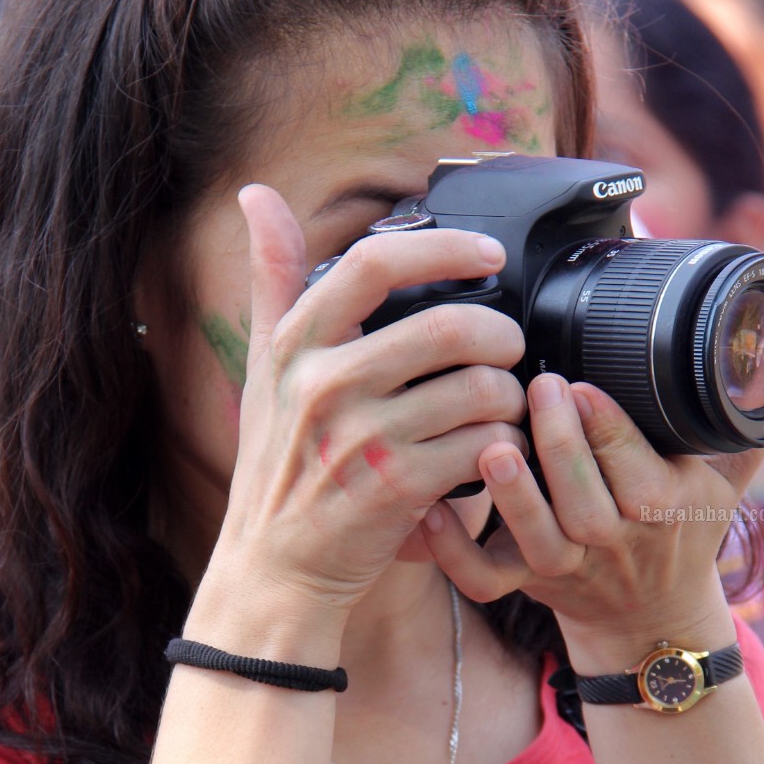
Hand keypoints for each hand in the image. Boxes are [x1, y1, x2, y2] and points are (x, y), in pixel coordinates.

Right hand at [207, 184, 526, 616]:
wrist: (277, 569)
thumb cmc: (279, 465)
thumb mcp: (264, 368)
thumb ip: (272, 279)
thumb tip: (255, 194)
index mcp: (296, 345)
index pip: (374, 265)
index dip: (445, 250)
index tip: (489, 256)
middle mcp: (323, 386)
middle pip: (447, 327)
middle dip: (499, 335)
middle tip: (508, 348)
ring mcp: (361, 439)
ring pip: (477, 389)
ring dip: (508, 397)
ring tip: (502, 407)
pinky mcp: (398, 489)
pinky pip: (481, 447)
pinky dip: (503, 447)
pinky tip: (494, 453)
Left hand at [421, 373, 763, 664]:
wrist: (650, 621)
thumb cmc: (681, 534)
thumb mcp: (724, 483)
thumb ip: (740, 426)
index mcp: (666, 508)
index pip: (641, 470)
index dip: (612, 430)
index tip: (584, 384)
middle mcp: (616, 542)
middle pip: (588, 503)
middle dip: (563, 446)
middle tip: (540, 387)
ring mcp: (566, 567)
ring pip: (539, 542)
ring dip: (514, 497)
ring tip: (492, 445)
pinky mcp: (524, 582)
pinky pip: (483, 581)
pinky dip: (453, 552)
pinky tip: (430, 508)